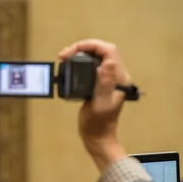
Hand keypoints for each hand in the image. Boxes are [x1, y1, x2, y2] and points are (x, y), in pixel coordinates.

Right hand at [59, 39, 129, 170]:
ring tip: (64, 58)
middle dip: (82, 47)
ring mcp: (106, 79)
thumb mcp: (100, 103)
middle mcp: (115, 75)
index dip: (91, 45)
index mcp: (118, 78)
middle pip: (101, 50)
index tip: (73, 50)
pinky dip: (78, 62)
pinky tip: (68, 66)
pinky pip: (89, 66)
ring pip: (94, 57)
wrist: (97, 137)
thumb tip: (108, 63)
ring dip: (79, 53)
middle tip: (64, 54)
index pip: (108, 50)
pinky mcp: (98, 83)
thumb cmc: (99, 124)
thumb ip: (105, 83)